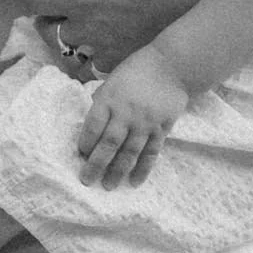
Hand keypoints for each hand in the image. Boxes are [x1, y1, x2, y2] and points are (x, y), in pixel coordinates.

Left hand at [76, 44, 190, 186]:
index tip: (80, 154)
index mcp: (110, 98)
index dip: (85, 143)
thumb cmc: (137, 70)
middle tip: (87, 181)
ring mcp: (145, 123)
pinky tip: (135, 182)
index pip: (93, 126)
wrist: (172, 65)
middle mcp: (126, 113)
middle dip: (96, 165)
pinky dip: (143, 169)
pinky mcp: (161, 129)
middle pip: (108, 144)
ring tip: (109, 186)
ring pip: (129, 152)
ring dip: (117, 171)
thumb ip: (102, 100)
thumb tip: (93, 123)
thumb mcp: (113, 79)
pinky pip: (151, 153)